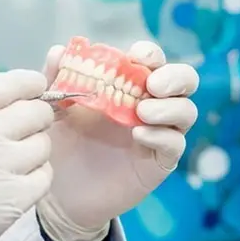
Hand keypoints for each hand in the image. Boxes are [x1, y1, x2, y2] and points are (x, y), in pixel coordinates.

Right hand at [0, 70, 52, 240]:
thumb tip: (9, 104)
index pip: (7, 84)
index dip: (29, 84)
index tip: (35, 89)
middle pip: (34, 113)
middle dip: (36, 119)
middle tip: (26, 131)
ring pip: (43, 146)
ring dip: (34, 152)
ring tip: (14, 163)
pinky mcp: (8, 204)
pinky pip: (42, 179)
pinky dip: (34, 179)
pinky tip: (15, 185)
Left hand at [37, 41, 198, 240]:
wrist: (59, 189)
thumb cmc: (59, 141)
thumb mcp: (53, 107)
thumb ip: (55, 79)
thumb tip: (59, 51)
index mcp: (125, 83)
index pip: (151, 60)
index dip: (149, 54)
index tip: (135, 56)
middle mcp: (147, 104)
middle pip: (183, 80)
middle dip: (174, 77)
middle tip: (152, 84)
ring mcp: (156, 133)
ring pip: (186, 111)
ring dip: (169, 107)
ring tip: (141, 112)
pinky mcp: (158, 163)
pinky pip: (174, 145)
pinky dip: (162, 136)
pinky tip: (139, 135)